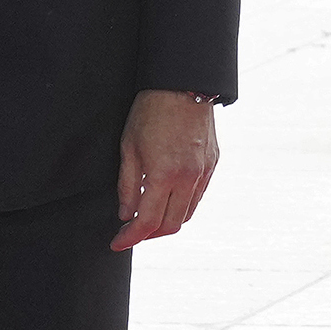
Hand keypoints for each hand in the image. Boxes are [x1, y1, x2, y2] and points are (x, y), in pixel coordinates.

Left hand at [114, 89, 217, 248]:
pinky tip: (167, 198)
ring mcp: (204, 172)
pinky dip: (182, 205)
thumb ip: (127, 185)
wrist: (183, 86)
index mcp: (164, 175)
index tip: (117, 242)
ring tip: (148, 216)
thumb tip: (126, 213)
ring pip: (187, 213)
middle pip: (171, 225)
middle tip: (131, 232)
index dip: (130, 237)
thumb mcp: (128, 148)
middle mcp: (189, 178)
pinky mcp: (212, 164)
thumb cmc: (151, 112)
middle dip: (149, 234)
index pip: (148, 221)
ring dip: (167, 222)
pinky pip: (198, 195)